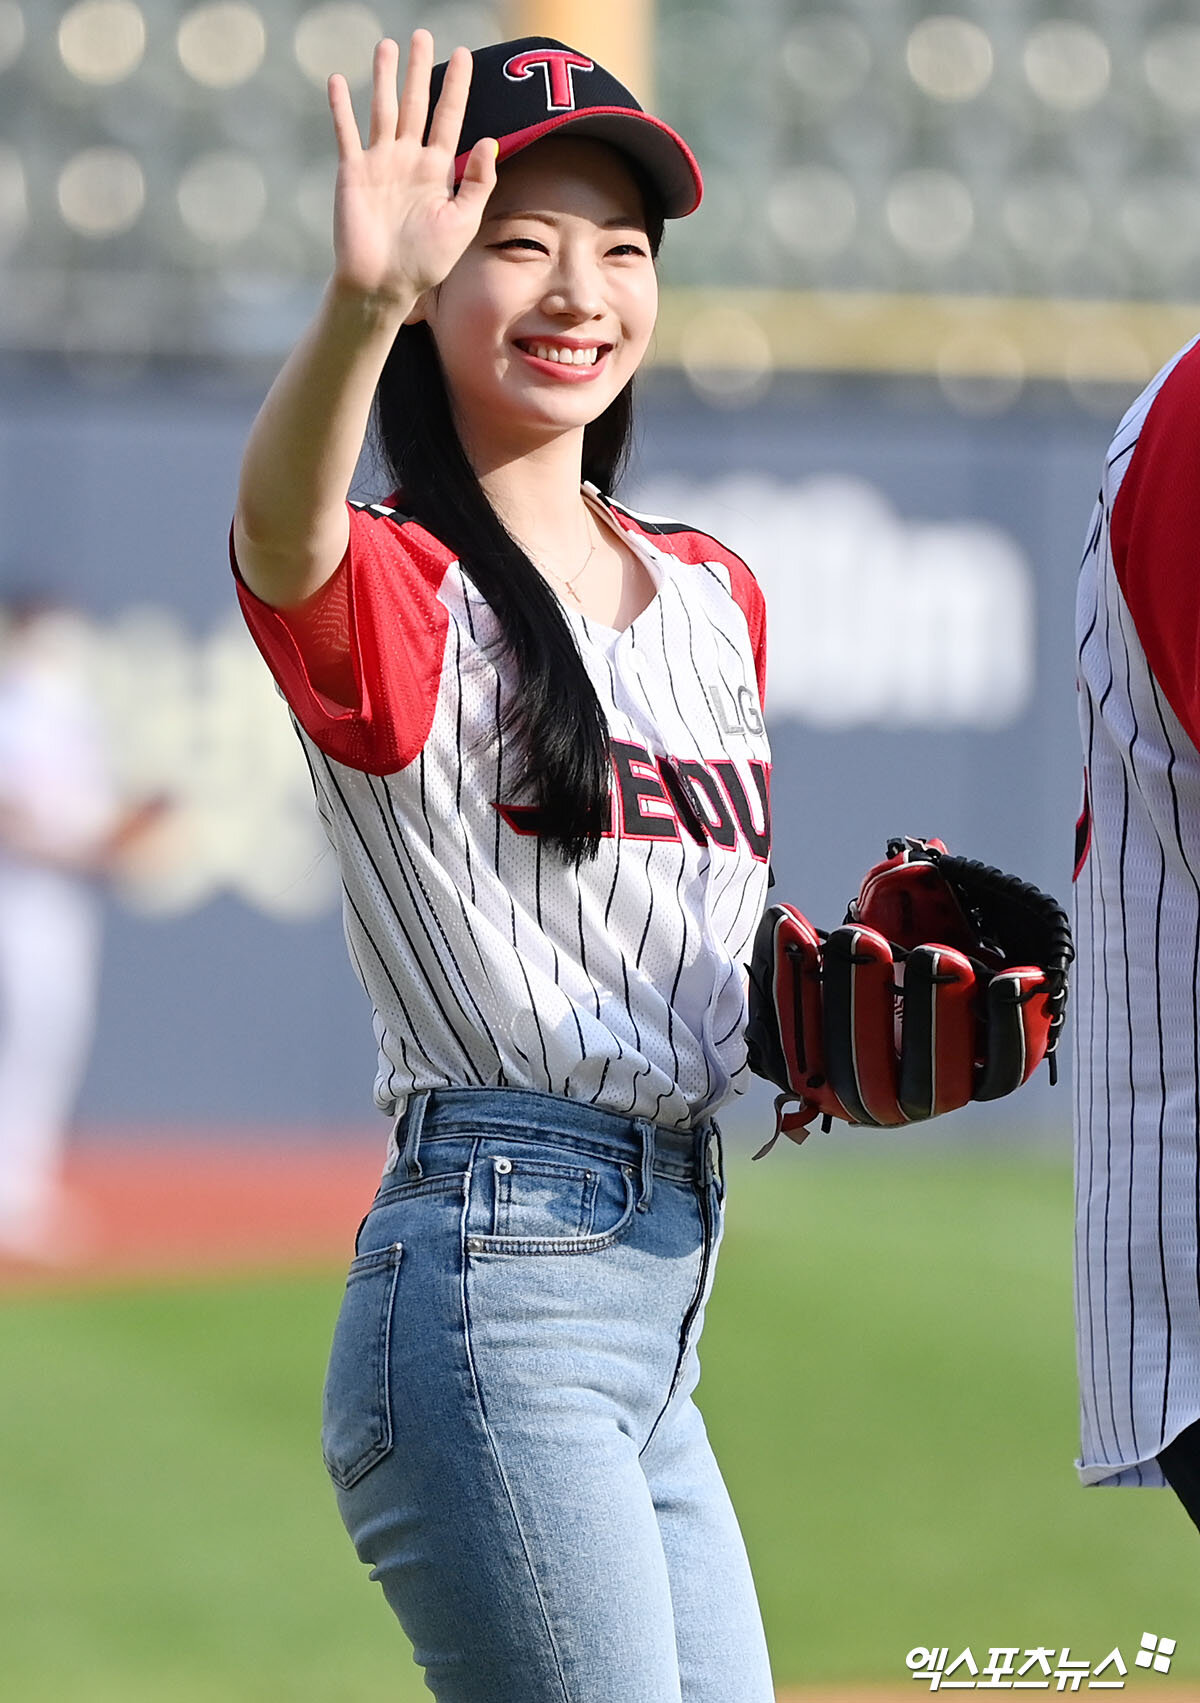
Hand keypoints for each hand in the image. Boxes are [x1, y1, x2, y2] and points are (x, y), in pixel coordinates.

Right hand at [327, 30, 496, 307]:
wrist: (385, 284)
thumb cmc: (426, 262)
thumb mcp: (462, 223)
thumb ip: (477, 183)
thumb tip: (489, 141)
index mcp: (437, 171)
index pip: (449, 118)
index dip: (457, 87)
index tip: (465, 55)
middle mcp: (408, 160)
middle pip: (415, 104)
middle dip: (419, 70)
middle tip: (422, 34)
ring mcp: (380, 163)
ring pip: (383, 109)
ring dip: (384, 77)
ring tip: (388, 45)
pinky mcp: (353, 172)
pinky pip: (346, 132)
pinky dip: (340, 107)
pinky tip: (337, 80)